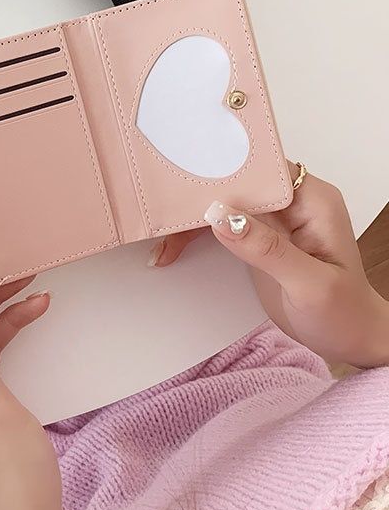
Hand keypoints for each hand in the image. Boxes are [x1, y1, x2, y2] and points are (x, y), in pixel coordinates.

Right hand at [150, 165, 388, 367]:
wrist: (349, 340)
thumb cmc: (344, 314)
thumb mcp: (310, 284)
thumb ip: (267, 249)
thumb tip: (220, 216)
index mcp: (311, 199)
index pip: (259, 169)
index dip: (221, 171)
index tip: (185, 182)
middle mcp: (290, 201)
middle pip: (232, 183)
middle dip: (195, 197)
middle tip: (161, 215)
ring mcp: (272, 219)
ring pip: (219, 203)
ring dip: (189, 220)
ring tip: (162, 243)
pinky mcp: (256, 236)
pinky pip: (218, 223)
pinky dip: (193, 235)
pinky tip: (171, 250)